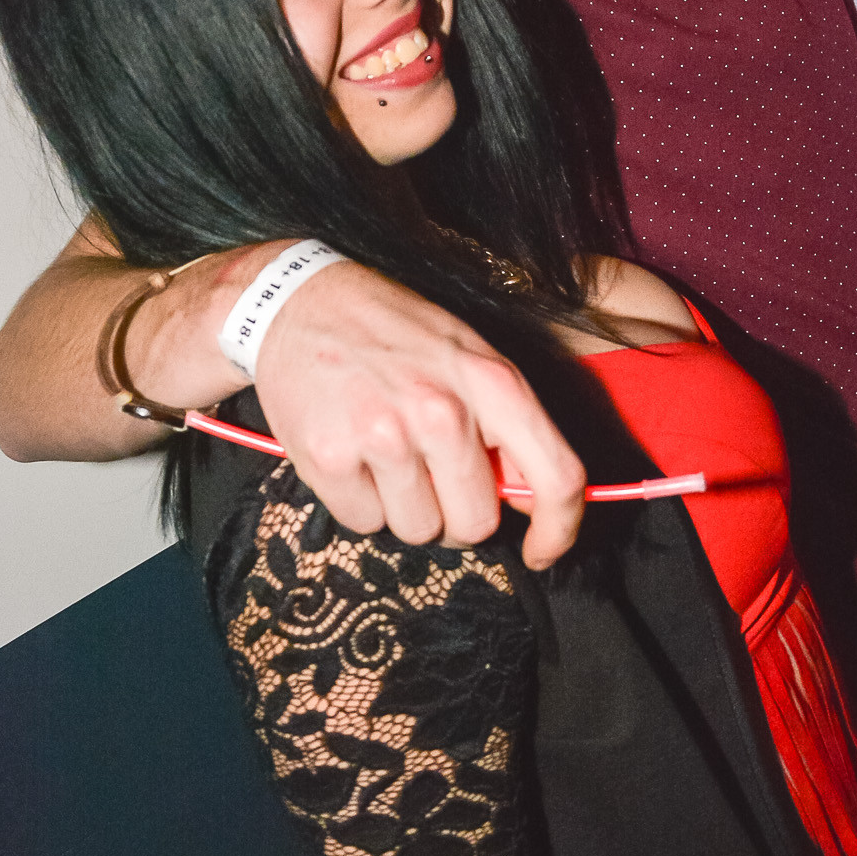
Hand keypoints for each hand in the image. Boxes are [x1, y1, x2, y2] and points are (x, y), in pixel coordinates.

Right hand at [253, 261, 585, 565]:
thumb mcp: (469, 357)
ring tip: (385, 451)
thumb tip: (529, 498)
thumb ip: (506, 424)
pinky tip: (351, 453)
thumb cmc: (394, 332)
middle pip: (476, 524)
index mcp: (493, 383)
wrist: (298, 302)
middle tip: (430, 472)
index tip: (542, 553)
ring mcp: (384, 437)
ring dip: (404, 506)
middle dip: (456, 513)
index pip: (557, 477)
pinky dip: (359, 501)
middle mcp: (443, 413)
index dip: (558, 530)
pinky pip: (364, 523)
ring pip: (418, 531)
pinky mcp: (330, 458)